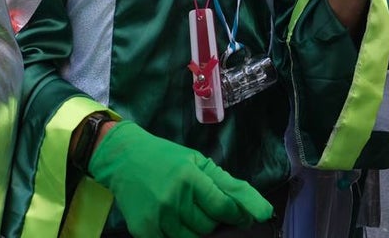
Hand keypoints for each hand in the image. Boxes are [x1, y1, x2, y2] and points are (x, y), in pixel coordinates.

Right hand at [89, 121, 272, 236]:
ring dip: (195, 228)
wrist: (123, 159)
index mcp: (190, 178)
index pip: (224, 207)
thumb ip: (231, 186)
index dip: (236, 215)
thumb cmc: (167, 158)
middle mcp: (174, 199)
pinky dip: (177, 234)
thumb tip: (265, 211)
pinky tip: (172, 219)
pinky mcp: (144, 231)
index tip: (239, 216)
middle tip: (201, 204)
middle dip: (212, 219)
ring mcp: (157, 218)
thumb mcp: (199, 163)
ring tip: (185, 210)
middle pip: (209, 226)